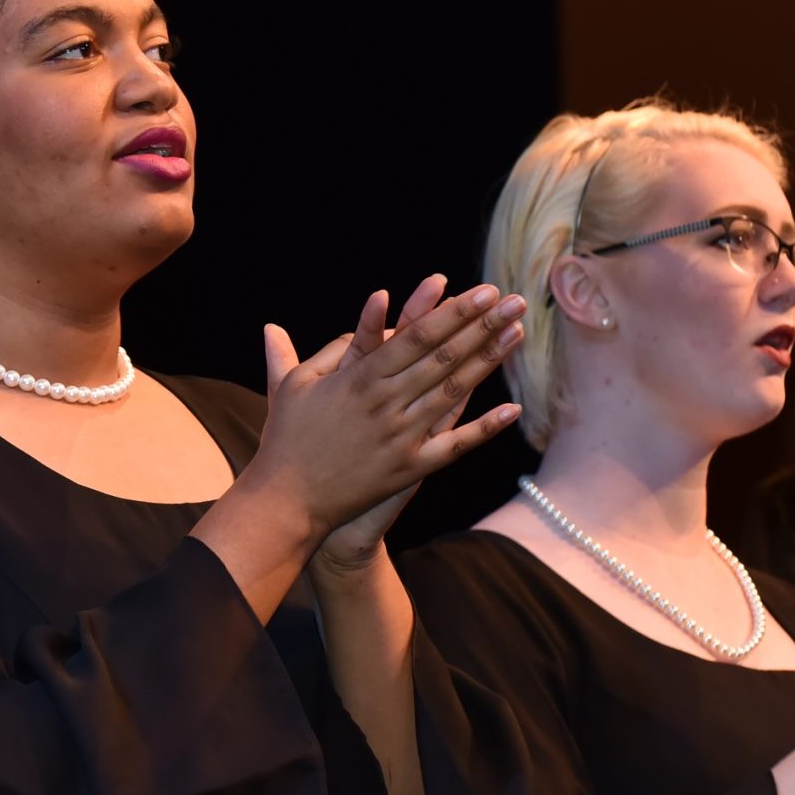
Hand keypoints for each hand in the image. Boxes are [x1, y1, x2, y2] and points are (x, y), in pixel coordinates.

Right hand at [314, 279, 528, 573]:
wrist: (288, 502)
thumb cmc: (286, 441)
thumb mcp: (290, 389)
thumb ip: (298, 353)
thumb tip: (278, 324)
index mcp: (359, 377)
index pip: (415, 336)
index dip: (452, 312)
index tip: (481, 292)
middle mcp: (385, 402)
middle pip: (443, 357)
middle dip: (481, 326)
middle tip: (514, 302)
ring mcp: (401, 436)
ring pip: (453, 392)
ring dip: (488, 361)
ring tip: (516, 334)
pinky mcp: (409, 469)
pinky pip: (453, 445)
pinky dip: (484, 428)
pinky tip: (513, 408)